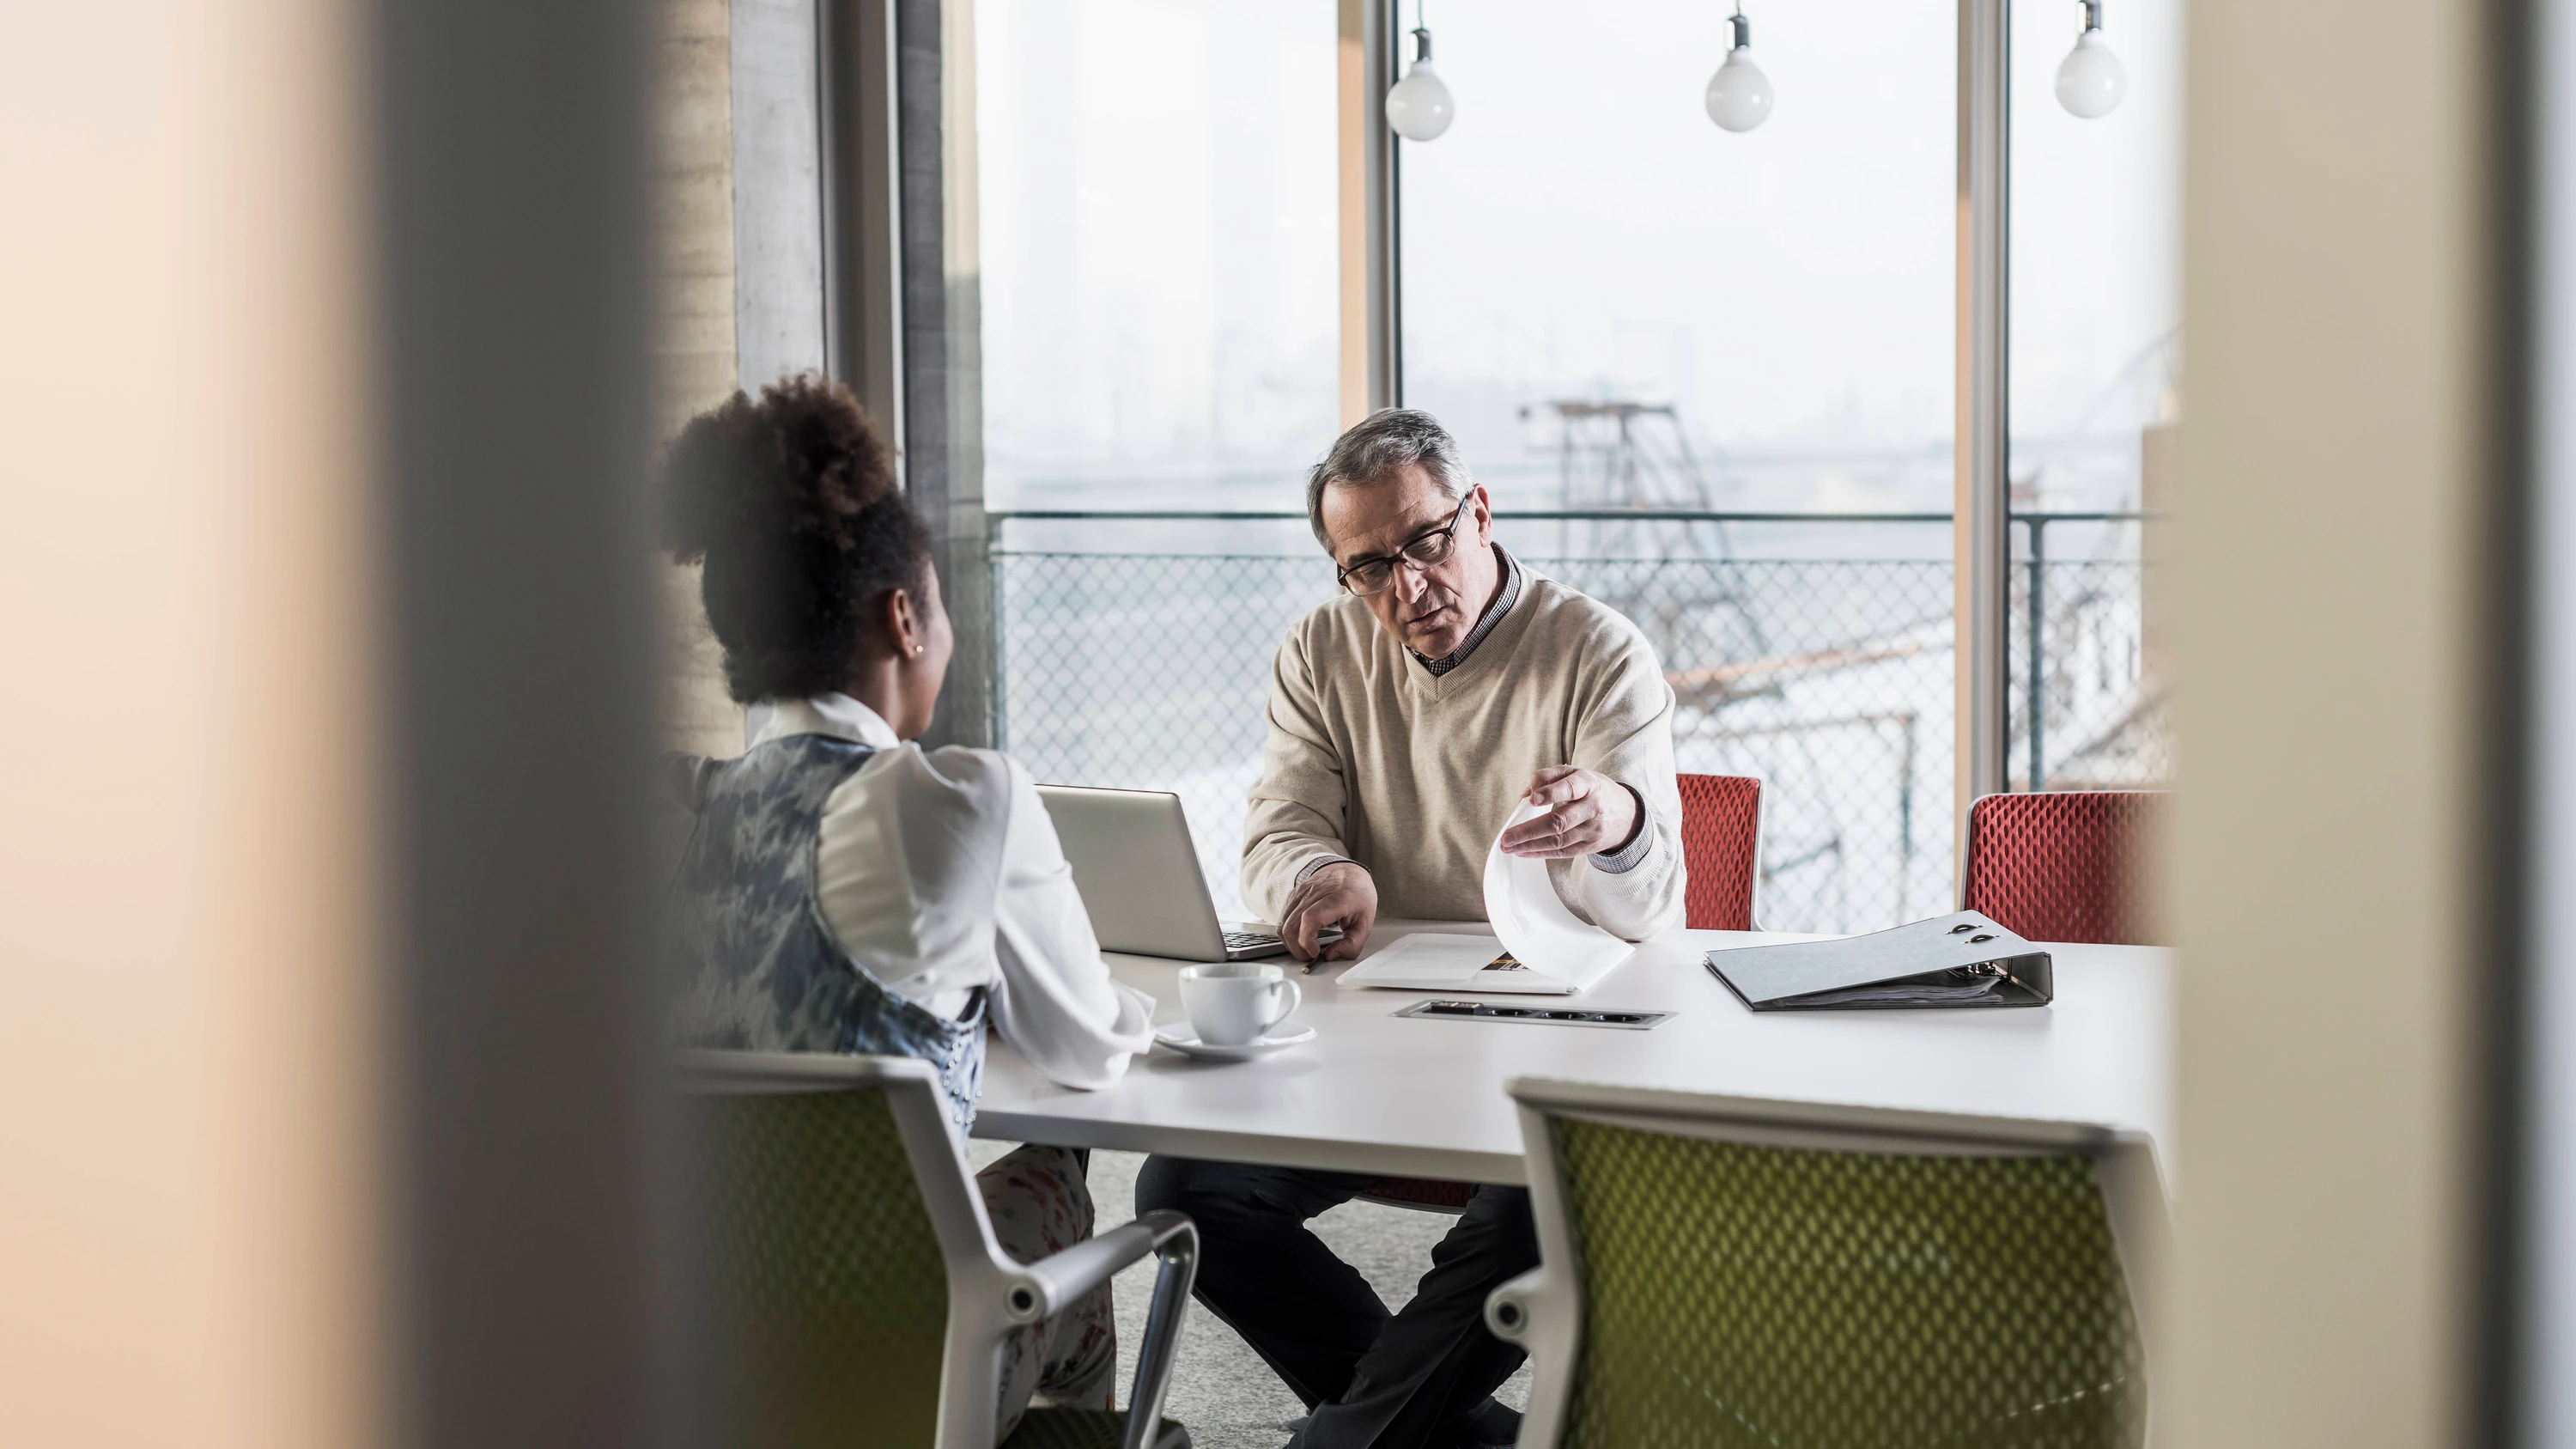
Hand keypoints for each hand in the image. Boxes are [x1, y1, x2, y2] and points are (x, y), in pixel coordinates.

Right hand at [1278, 861, 1376, 961]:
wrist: (1349, 872)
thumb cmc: (1358, 896)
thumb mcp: (1366, 923)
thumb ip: (1352, 944)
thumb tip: (1330, 955)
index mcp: (1336, 898)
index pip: (1310, 918)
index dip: (1308, 940)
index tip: (1316, 952)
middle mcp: (1315, 892)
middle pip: (1292, 925)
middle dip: (1298, 949)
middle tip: (1311, 955)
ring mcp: (1301, 892)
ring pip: (1283, 924)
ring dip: (1291, 943)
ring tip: (1306, 948)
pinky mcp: (1293, 895)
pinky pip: (1283, 918)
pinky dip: (1289, 933)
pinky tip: (1301, 936)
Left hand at [1498, 766, 1641, 859]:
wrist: (1626, 814)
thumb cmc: (1591, 789)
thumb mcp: (1574, 773)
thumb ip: (1548, 777)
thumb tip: (1525, 795)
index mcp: (1589, 783)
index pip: (1571, 787)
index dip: (1552, 793)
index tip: (1532, 799)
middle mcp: (1593, 807)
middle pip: (1560, 821)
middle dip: (1529, 831)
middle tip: (1506, 837)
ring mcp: (1593, 830)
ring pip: (1559, 841)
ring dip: (1530, 845)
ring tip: (1508, 846)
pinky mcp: (1590, 846)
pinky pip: (1562, 852)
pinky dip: (1540, 853)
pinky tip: (1523, 852)